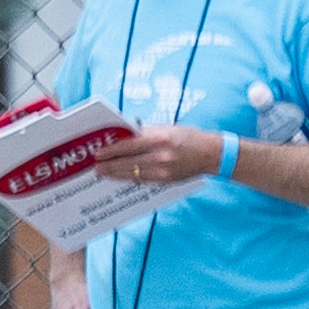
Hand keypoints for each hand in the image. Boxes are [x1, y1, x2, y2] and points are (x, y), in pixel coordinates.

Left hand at [108, 124, 232, 187]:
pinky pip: (142, 180)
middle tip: (96, 166)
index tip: (99, 153)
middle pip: (127, 162)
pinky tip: (121, 177)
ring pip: (132, 173)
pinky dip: (130, 178)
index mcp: (159, 138)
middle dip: (109, 164)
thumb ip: (144, 132)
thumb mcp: (166, 129)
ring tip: (103, 173)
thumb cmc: (188, 137)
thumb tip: (122, 137)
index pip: (127, 145)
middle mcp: (160, 155)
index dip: (110, 151)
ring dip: (115, 174)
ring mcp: (163, 170)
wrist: (212, 154)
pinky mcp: (166, 180)